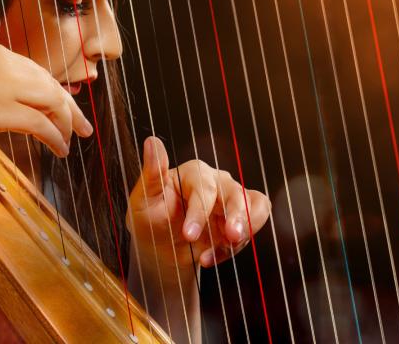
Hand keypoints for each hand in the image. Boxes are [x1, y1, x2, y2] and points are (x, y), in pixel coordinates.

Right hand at [0, 7, 91, 154]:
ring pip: (52, 103)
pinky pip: (40, 123)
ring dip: (66, 125)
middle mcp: (7, 65)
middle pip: (52, 87)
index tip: (66, 109)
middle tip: (84, 129)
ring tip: (69, 143)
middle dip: (71, 110)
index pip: (39, 74)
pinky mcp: (1, 111)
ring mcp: (5, 87)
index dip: (56, 93)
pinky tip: (59, 149)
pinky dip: (55, 137)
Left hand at [126, 137, 269, 269]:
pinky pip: (255, 223)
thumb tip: (152, 142)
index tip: (189, 235)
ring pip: (255, 205)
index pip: (204, 187)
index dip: (200, 211)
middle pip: (235, 193)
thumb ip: (151, 173)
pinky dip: (240, 244)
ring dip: (247, 228)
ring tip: (227, 247)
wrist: (161, 247)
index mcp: (193, 172)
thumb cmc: (150, 219)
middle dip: (235, 217)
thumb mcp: (143, 200)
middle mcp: (216, 181)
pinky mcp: (242, 217)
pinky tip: (215, 256)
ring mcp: (231, 198)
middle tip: (230, 238)